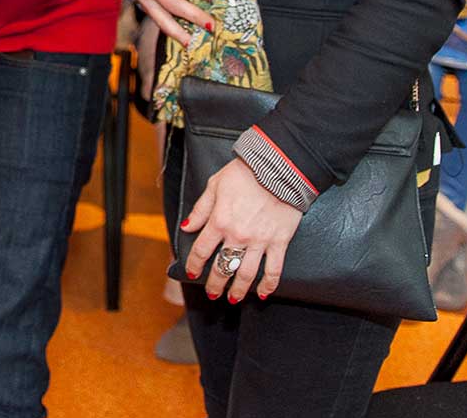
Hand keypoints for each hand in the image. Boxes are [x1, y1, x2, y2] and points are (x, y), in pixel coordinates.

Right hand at [117, 0, 214, 45]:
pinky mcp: (145, 7)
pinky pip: (159, 22)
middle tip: (213, 25)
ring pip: (163, 20)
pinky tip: (185, 41)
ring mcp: (145, 0)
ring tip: (196, 43)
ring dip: (181, 33)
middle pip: (174, 5)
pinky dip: (172, 32)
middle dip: (195, 16)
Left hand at [180, 158, 300, 303]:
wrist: (277, 168)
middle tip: (212, 293)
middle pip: (222, 267)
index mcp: (220, 221)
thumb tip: (187, 227)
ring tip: (233, 299)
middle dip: (215, 284)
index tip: (192, 272)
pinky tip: (263, 294)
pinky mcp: (279, 242)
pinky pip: (274, 270)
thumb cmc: (244, 173)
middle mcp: (238, 236)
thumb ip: (200, 209)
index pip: (202, 251)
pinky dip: (268, 285)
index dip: (194, 265)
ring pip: (246, 274)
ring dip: (238, 290)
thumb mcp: (214, 186)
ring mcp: (260, 241)